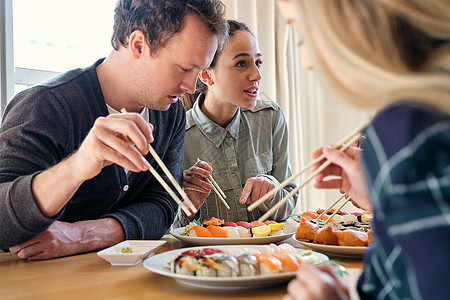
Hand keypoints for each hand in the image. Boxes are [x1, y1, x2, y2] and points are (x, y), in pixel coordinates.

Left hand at [9, 219, 123, 259]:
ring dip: (22, 253)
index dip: (16, 239)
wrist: (80, 237)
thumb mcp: (52, 223)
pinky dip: (31, 257)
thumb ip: (38, 226)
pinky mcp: (50, 254)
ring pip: (24, 254)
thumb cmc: (65, 230)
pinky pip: (33, 258)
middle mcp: (45, 236)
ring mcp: (48, 246)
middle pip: (19, 246)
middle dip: (16, 248)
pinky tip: (35, 253)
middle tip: (18, 247)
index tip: (16, 239)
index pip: (22, 235)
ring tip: (26, 250)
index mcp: (44, 227)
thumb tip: (23, 230)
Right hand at [32, 112, 154, 216]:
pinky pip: (117, 156)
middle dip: (142, 140)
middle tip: (147, 152)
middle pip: (129, 127)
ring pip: (124, 146)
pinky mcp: (94, 147)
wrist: (82, 165)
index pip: (133, 117)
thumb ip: (133, 135)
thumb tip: (151, 127)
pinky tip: (135, 168)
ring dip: (137, 158)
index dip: (145, 128)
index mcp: (111, 119)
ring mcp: (97, 134)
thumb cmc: (103, 152)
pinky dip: (129, 164)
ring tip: (145, 166)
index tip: (151, 140)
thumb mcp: (120, 142)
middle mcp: (103, 123)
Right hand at [183, 160, 212, 211]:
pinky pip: (191, 186)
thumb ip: (208, 173)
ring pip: (193, 179)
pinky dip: (199, 188)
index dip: (205, 166)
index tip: (211, 170)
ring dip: (202, 183)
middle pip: (194, 169)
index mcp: (194, 169)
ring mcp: (185, 179)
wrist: (197, 200)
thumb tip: (210, 163)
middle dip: (202, 171)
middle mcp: (188, 172)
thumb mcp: (207, 181)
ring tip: (209, 187)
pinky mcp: (184, 186)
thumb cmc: (202, 189)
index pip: (198, 163)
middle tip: (209, 175)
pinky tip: (205, 190)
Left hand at [239, 176, 274, 204]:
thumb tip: (247, 201)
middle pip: (255, 196)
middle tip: (252, 201)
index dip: (244, 196)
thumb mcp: (248, 189)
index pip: (247, 190)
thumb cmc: (254, 186)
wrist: (264, 180)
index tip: (242, 201)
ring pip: (262, 197)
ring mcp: (266, 182)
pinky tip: (264, 195)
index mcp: (251, 181)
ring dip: (259, 200)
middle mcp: (258, 180)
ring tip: (258, 196)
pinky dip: (266, 199)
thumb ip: (246, 195)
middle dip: (253, 201)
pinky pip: (268, 197)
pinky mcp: (272, 185)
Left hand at [284, 264, 349, 299]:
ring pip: (288, 298)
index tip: (315, 285)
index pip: (303, 270)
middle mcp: (308, 295)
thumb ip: (330, 274)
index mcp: (323, 285)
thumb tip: (315, 266)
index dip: (309, 278)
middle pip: (294, 284)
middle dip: (302, 291)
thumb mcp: (346, 290)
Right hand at [312, 145, 371, 210]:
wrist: (379, 201)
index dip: (324, 152)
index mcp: (354, 155)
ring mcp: (348, 174)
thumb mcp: (354, 168)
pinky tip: (318, 185)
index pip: (336, 149)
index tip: (314, 156)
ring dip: (321, 175)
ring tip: (317, 179)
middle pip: (331, 161)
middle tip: (314, 170)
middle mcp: (350, 164)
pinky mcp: (346, 185)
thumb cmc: (373, 182)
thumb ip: (339, 158)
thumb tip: (327, 149)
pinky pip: (332, 183)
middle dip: (321, 166)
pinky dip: (324, 184)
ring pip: (330, 172)